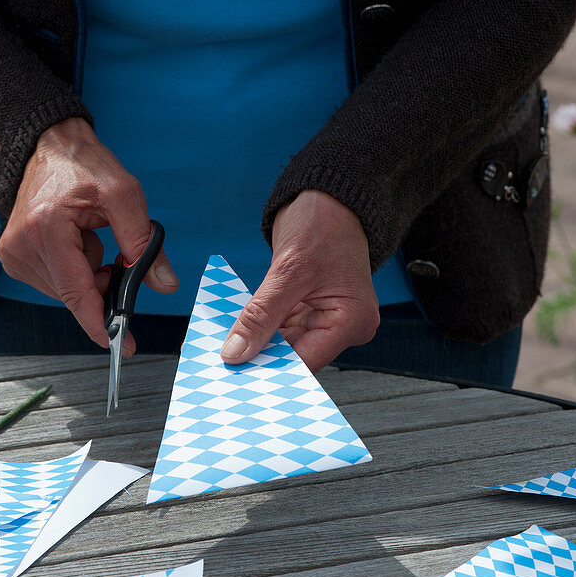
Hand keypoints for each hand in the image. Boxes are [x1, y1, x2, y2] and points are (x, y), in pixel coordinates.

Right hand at [0, 118, 177, 353]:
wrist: (49, 146)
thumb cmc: (84, 166)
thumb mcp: (125, 195)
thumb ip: (144, 243)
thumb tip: (165, 284)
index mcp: (46, 228)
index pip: (75, 291)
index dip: (100, 322)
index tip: (122, 344)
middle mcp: (21, 245)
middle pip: (73, 294)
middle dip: (101, 285)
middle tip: (112, 255)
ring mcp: (12, 254)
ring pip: (65, 292)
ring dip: (87, 276)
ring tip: (88, 239)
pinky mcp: (12, 257)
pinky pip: (54, 283)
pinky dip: (73, 271)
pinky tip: (75, 245)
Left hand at [220, 190, 379, 371]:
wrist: (329, 197)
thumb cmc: (324, 223)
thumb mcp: (288, 271)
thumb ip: (261, 315)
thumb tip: (235, 352)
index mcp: (352, 320)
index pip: (307, 362)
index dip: (271, 371)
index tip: (237, 378)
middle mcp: (344, 326)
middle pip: (295, 357)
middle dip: (260, 359)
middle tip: (223, 367)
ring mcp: (327, 318)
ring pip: (284, 344)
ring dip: (256, 346)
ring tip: (224, 354)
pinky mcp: (310, 309)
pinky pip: (281, 328)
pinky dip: (260, 331)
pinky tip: (235, 335)